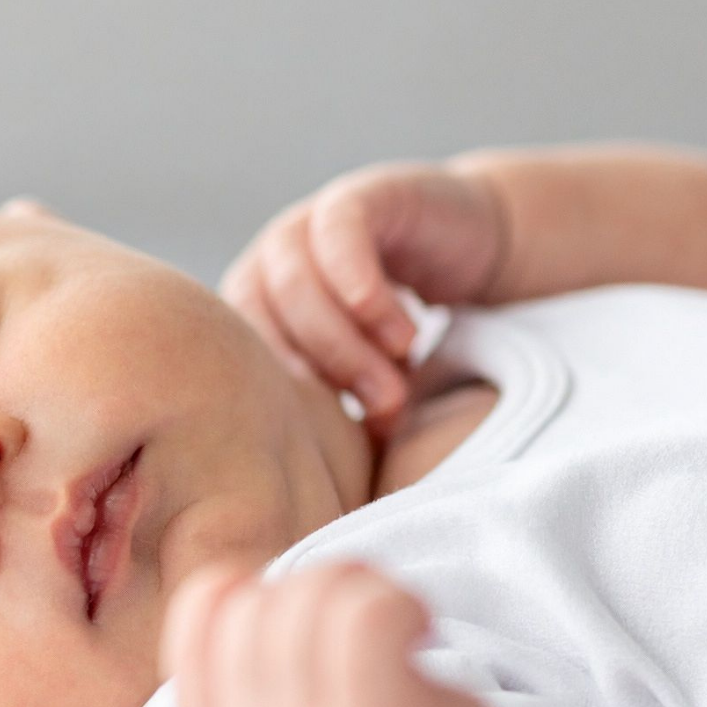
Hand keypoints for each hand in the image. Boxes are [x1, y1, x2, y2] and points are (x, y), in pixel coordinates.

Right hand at [159, 560, 520, 706]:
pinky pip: (369, 614)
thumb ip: (242, 691)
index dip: (250, 591)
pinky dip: (400, 601)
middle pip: (259, 607)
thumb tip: (229, 583)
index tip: (302, 617)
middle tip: (366, 621)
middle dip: (316, 589)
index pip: (202, 620)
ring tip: (396, 620)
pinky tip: (421, 628)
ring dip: (364, 589)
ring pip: (312, 600)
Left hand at [219, 163, 505, 440]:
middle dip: (327, 381)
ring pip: (297, 285)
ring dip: (350, 346)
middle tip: (385, 417)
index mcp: (252, 315)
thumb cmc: (404, 340)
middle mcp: (266, 266)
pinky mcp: (354, 198)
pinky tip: (403, 332)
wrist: (469, 251)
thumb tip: (306, 508)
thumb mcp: (363, 388)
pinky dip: (364, 288)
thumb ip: (333, 428)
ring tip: (399, 385)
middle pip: (264, 326)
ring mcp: (305, 227)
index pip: (236, 367)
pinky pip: (338, 235)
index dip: (286, 412)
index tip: (339, 451)